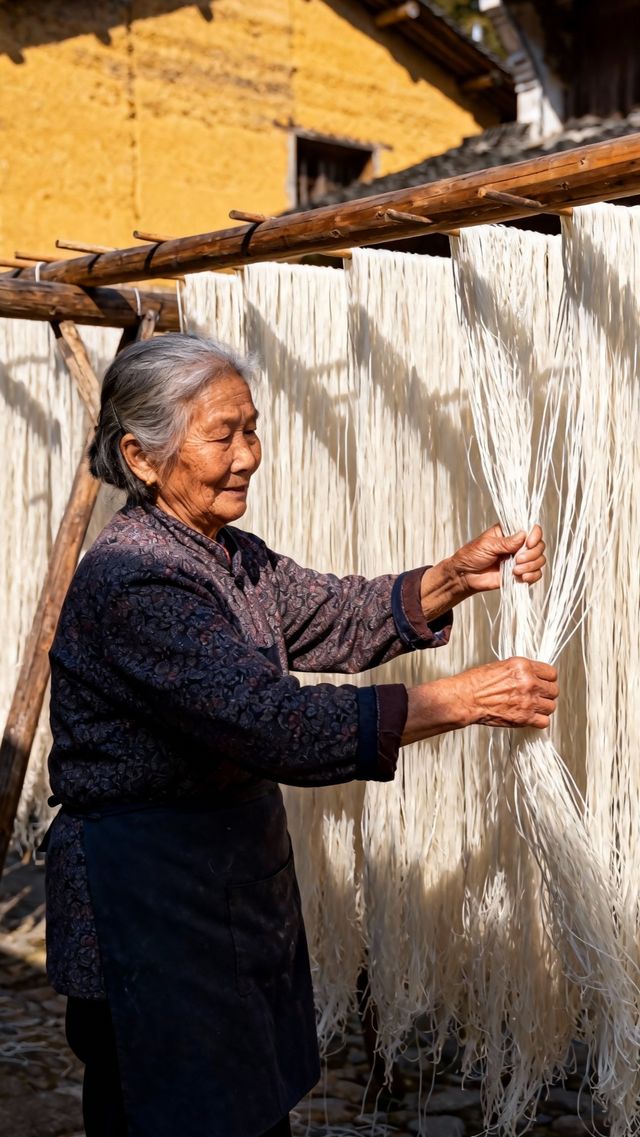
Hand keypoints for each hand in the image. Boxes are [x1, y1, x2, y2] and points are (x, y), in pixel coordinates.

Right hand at [403, 656, 558, 743]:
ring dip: (543, 708)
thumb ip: (520, 671)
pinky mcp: (524, 717)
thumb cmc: (476, 683)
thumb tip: (531, 676)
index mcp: (523, 666)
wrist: (465, 699)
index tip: (544, 683)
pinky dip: (539, 721)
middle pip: (554, 690)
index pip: (551, 673)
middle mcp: (529, 682)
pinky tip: (531, 717)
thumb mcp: (501, 666)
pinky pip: (544, 722)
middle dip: (546, 694)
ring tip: (533, 707)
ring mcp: (528, 701)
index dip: (547, 679)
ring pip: (551, 707)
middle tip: (538, 696)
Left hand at [450, 523, 545, 595]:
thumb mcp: (487, 545)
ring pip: (540, 560)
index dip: (535, 536)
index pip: (531, 529)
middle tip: (517, 560)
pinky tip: (521, 577)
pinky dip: (532, 576)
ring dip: (531, 566)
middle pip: (539, 546)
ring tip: (515, 570)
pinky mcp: (520, 574)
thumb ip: (506, 542)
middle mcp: (518, 545)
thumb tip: (524, 535)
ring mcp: (520, 560)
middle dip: (532, 554)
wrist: (464, 576)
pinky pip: (536, 574)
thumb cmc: (471, 556)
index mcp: (510, 533)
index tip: (528, 543)